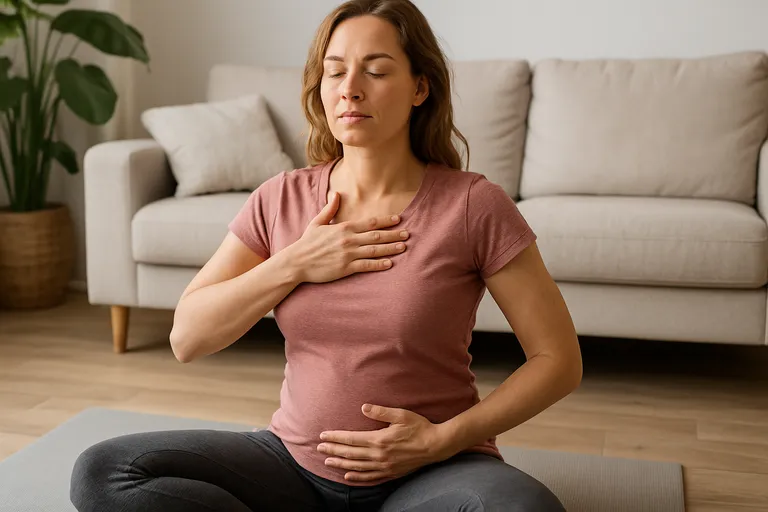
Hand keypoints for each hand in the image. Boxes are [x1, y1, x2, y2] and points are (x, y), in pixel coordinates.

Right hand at [288, 192, 409, 283]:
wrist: (296, 262)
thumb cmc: (307, 243)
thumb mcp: (317, 222)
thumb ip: (329, 208)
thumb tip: (335, 193)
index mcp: (343, 228)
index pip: (369, 223)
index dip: (385, 221)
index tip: (398, 219)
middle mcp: (348, 240)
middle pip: (376, 236)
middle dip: (393, 234)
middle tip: (407, 234)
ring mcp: (348, 254)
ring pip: (374, 250)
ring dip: (390, 248)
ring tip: (403, 247)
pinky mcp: (345, 268)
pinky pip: (366, 266)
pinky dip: (379, 264)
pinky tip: (390, 263)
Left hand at [317, 404, 450, 481]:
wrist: (436, 446)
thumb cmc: (420, 427)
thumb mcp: (401, 415)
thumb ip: (381, 412)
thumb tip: (363, 408)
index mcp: (379, 440)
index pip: (351, 439)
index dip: (336, 437)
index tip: (323, 435)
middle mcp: (379, 455)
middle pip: (350, 453)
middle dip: (333, 450)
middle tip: (319, 448)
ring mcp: (384, 466)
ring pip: (357, 467)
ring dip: (341, 464)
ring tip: (328, 461)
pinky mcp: (390, 473)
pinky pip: (370, 478)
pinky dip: (357, 478)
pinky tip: (348, 476)